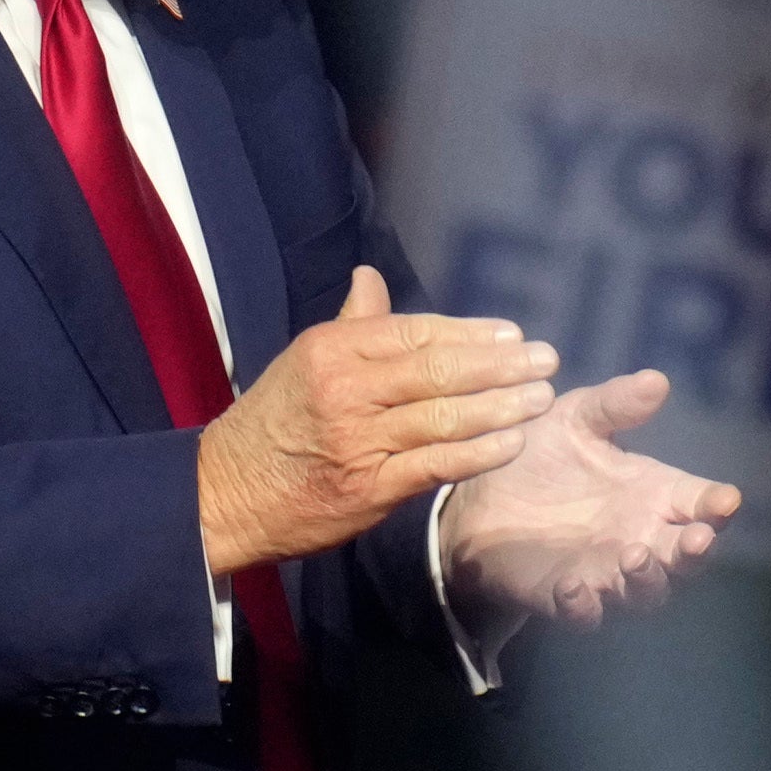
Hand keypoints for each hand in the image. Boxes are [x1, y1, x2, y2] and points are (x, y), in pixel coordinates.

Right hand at [198, 266, 558, 573]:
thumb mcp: (303, 362)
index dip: (470, 333)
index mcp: (333, 350)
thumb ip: (351, 323)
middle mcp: (347, 389)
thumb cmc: (273, 422)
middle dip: (499, 365)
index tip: (512, 335)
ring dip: (501, 407)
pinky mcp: (369, 488)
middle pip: (438, 370)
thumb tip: (369, 277)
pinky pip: (434, 465)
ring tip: (540, 397)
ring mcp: (359, 440)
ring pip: (443, 416)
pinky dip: (476, 454)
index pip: (416, 332)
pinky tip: (510, 443)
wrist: (225, 493)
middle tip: (545, 359)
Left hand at [438, 367, 740, 641]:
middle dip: (696, 551)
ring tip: (635, 554)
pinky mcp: (565, 599)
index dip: (718, 504)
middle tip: (698, 539)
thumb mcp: (574, 419)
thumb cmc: (540, 456)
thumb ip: (614, 405)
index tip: (727, 499)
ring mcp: (606, 574)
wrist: (478, 497)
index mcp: (653, 493)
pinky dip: (585, 605)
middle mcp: (640, 538)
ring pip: (646, 592)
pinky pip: (585, 614)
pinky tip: (575, 585)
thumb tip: (657, 380)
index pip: (699, 503)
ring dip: (647, 579)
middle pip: (685, 557)